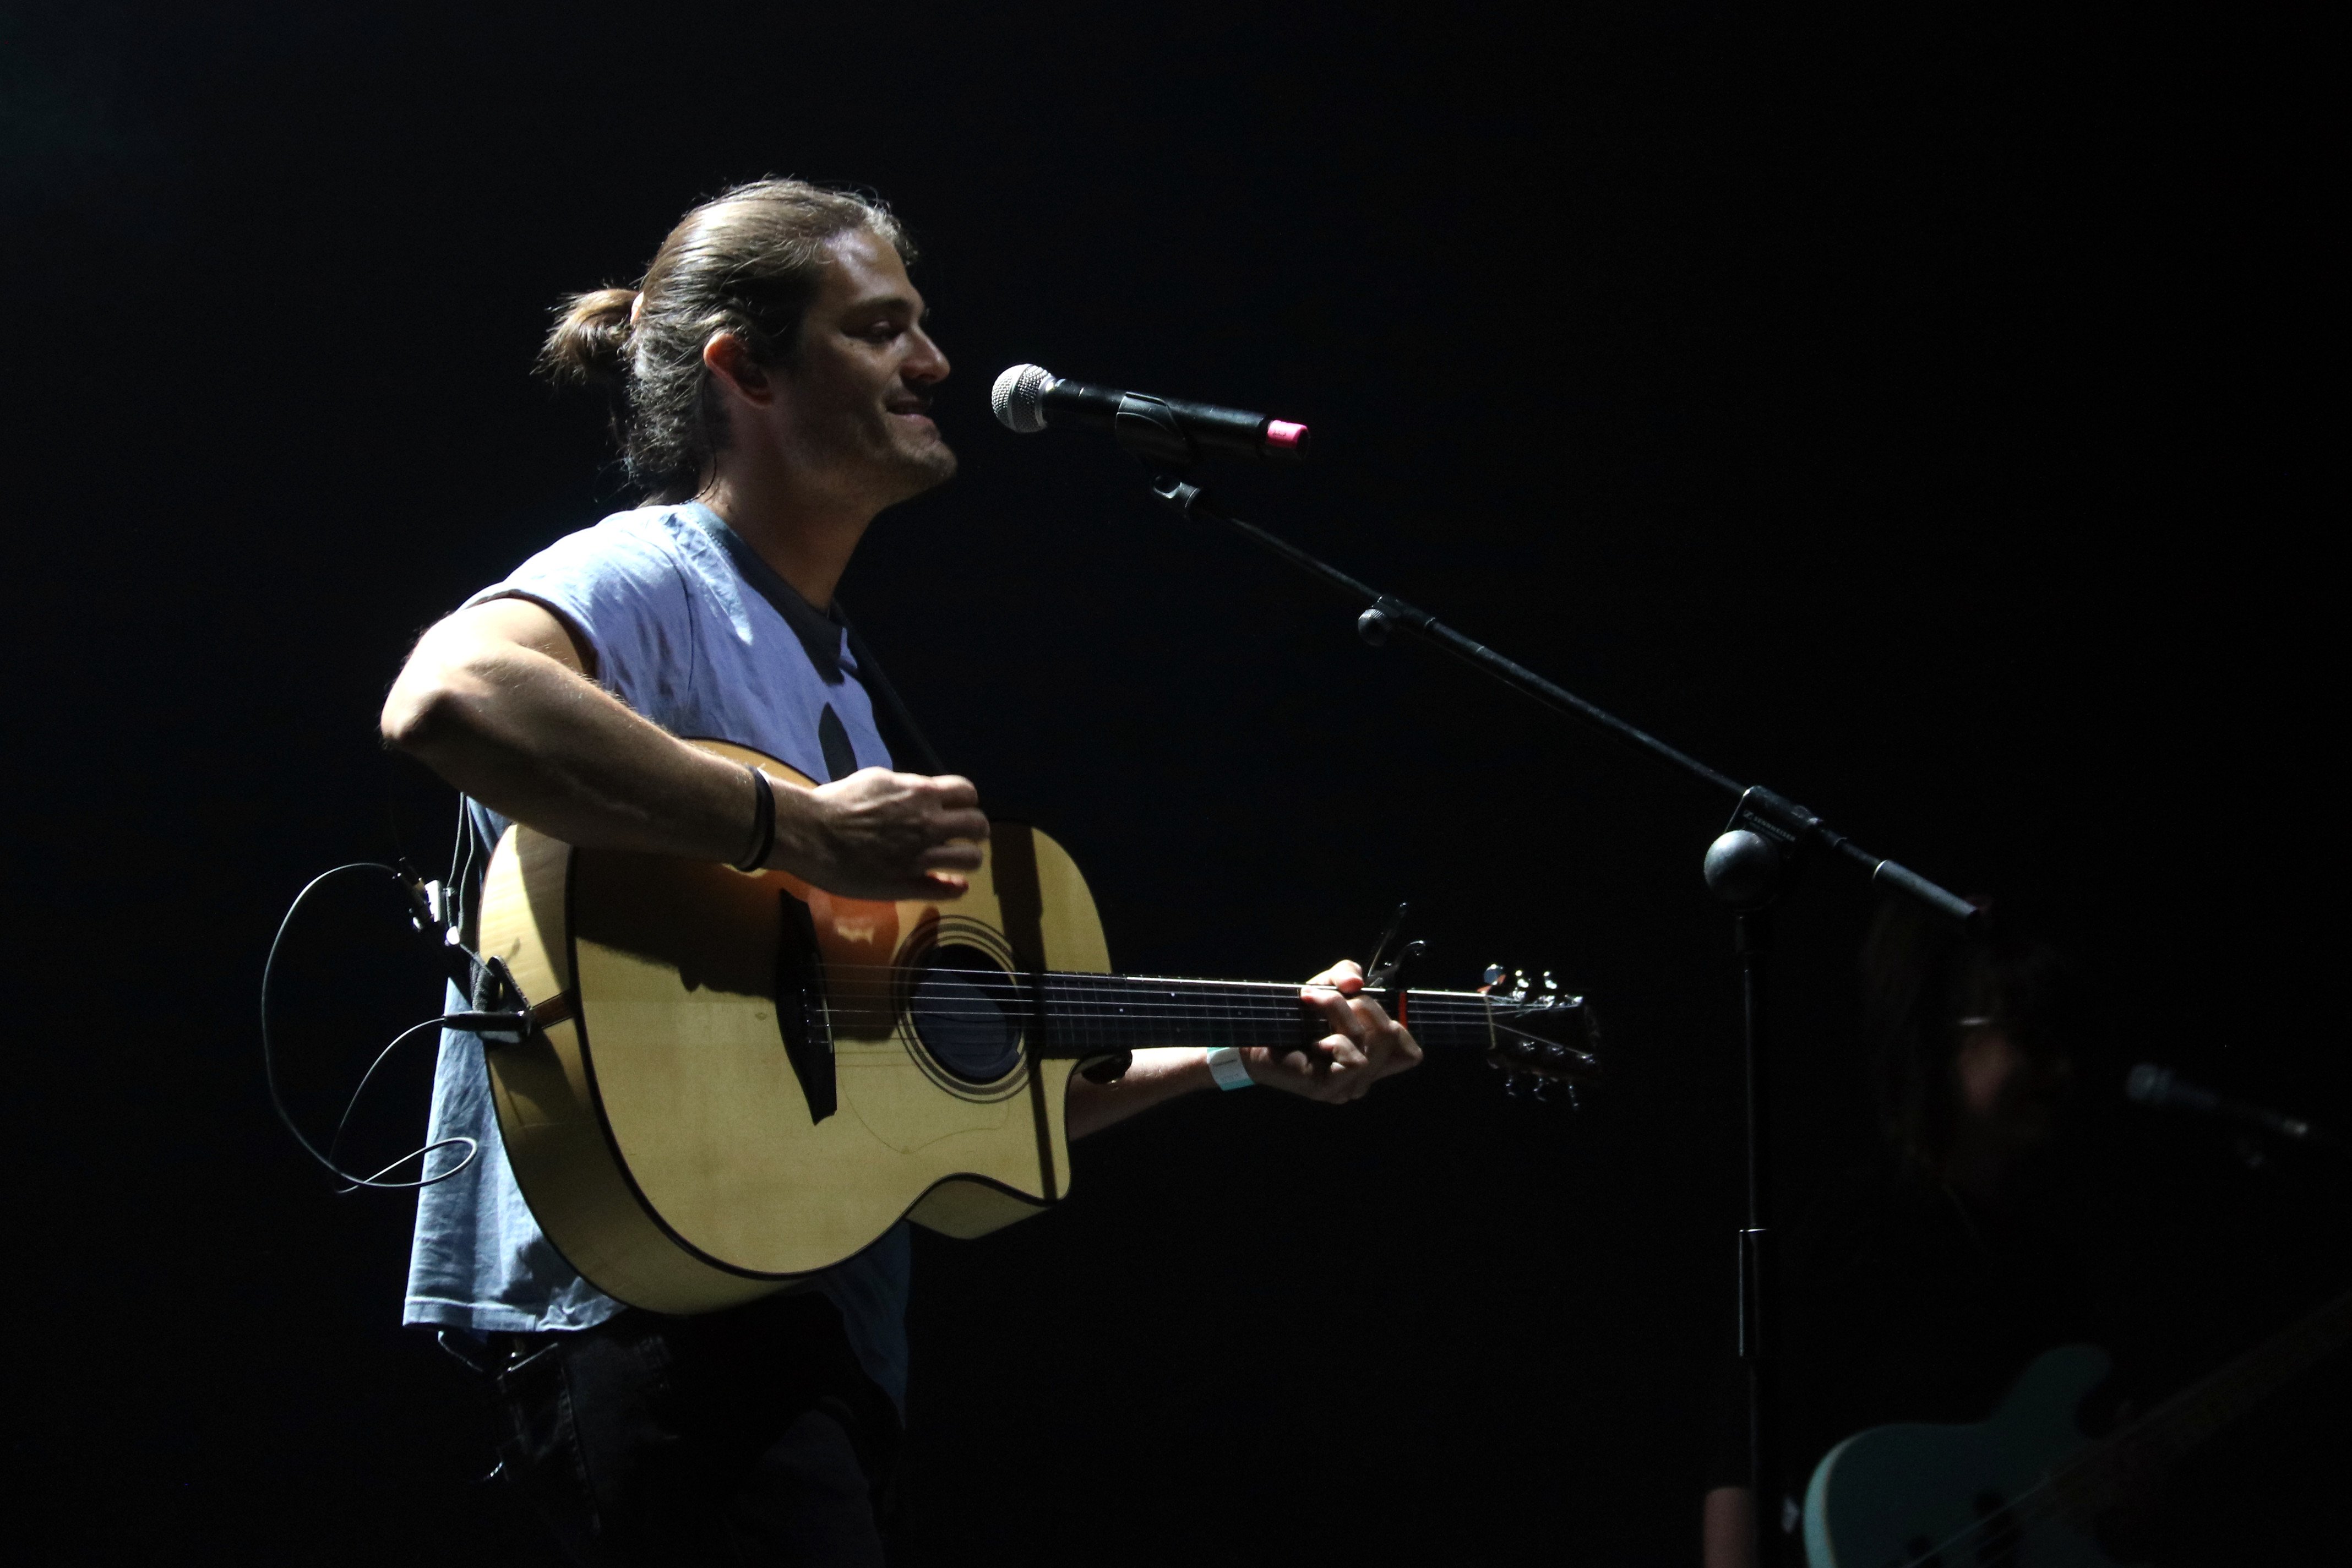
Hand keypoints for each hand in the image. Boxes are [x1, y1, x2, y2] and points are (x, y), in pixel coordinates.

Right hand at [774, 767, 988, 900]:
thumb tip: (920, 792)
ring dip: (969, 860)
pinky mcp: (907, 884)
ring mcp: (920, 856)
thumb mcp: (877, 780)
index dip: (966, 802)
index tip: (958, 809)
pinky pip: (946, 890)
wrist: (811, 833)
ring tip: (959, 862)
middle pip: (978, 825)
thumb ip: (906, 787)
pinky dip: (955, 888)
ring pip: (971, 859)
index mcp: (920, 794)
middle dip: (975, 831)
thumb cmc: (837, 802)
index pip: (967, 793)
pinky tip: (953, 886)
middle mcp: (928, 823)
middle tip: (964, 837)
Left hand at [1248, 959, 1423, 1102]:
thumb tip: (1356, 984)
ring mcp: (1347, 1087)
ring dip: (1340, 1011)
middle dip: (1362, 1003)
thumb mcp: (1326, 985)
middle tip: (1326, 995)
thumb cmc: (1292, 1015)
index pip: (1410, 1054)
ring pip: (1370, 1043)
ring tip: (1311, 1002)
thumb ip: (1346, 975)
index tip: (1362, 1005)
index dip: (1397, 1024)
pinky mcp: (1329, 1089)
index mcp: (1369, 1059)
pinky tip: (1312, 1041)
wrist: (1252, 1034)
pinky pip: (1355, 1060)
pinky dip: (1334, 1039)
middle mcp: (1363, 1079)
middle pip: (1391, 1035)